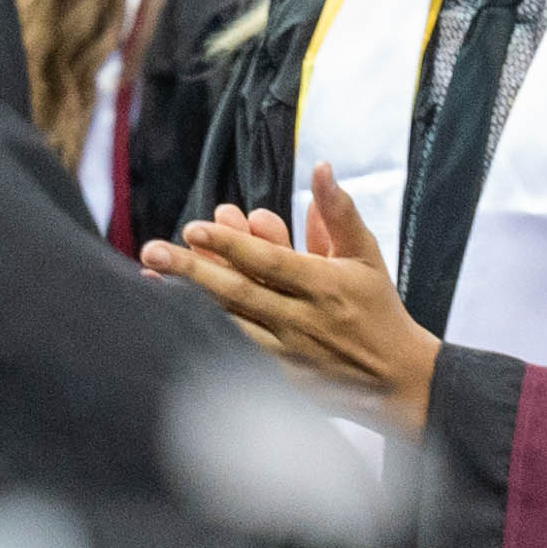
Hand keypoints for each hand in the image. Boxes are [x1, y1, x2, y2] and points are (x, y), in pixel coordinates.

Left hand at [139, 168, 439, 430]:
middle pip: (239, 293)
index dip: (231, 244)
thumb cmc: (376, 307)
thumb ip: (339, 212)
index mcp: (324, 285)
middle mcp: (302, 320)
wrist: (395, 378)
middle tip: (153, 250)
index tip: (196, 226)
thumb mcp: (365, 255)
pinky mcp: (279, 380)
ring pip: (231, 325)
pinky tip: (174, 322)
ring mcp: (288, 353)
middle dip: (194, 271)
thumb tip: (321, 167)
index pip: (269, 261)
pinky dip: (205, 338)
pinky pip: (236, 356)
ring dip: (188, 303)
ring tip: (151, 280)